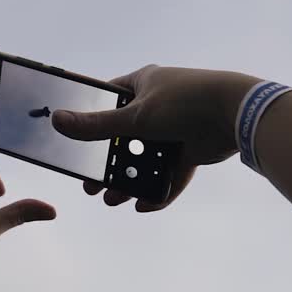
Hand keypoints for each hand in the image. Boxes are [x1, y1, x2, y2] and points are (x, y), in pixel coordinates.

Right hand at [52, 65, 260, 211]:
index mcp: (143, 86)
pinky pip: (169, 174)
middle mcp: (158, 105)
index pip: (109, 101)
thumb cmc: (184, 102)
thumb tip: (57, 120)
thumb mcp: (134, 116)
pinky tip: (144, 205)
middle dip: (108, 164)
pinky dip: (157, 189)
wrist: (235, 114)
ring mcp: (175, 128)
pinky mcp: (191, 149)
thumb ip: (96, 125)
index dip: (92, 121)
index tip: (77, 145)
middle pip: (125, 138)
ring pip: (145, 159)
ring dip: (129, 180)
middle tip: (92, 186)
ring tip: (114, 200)